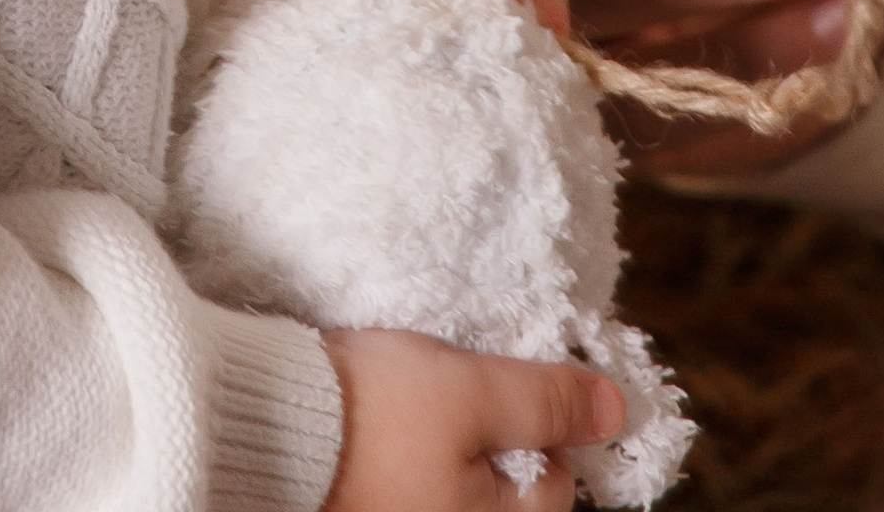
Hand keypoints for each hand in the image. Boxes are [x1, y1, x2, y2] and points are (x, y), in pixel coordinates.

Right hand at [323, 328, 621, 511]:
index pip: (556, 485)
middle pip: (506, 488)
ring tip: (410, 404)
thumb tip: (618, 411)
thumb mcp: (473, 392)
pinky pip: (412, 480)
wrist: (266, 421)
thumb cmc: (374, 413)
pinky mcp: (366, 508)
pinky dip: (409, 452)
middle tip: (451, 391)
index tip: (493, 384)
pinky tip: (382, 422)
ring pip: (457, 482)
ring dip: (449, 441)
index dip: (536, 421)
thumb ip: (548, 402)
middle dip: (491, 435)